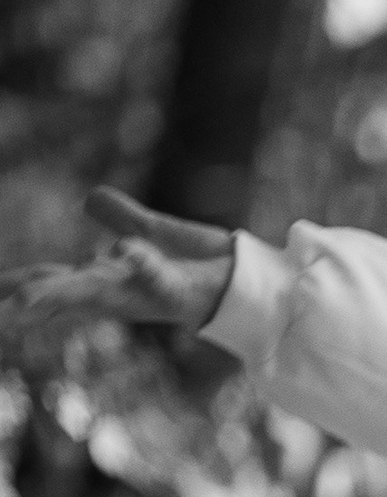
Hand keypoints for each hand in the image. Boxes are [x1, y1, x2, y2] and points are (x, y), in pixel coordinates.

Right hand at [0, 188, 236, 339]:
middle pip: (64, 293)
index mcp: (110, 280)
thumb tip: (88, 198)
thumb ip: (123, 218)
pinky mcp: (179, 288)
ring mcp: (148, 292)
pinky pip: (156, 277)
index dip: (20, 286)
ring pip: (96, 292)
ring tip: (24, 298)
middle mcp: (122, 291)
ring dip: (61, 293)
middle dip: (27, 299)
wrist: (254, 281)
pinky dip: (139, 263)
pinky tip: (123, 250)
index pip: (53, 280)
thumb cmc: (205, 265)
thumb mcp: (156, 234)